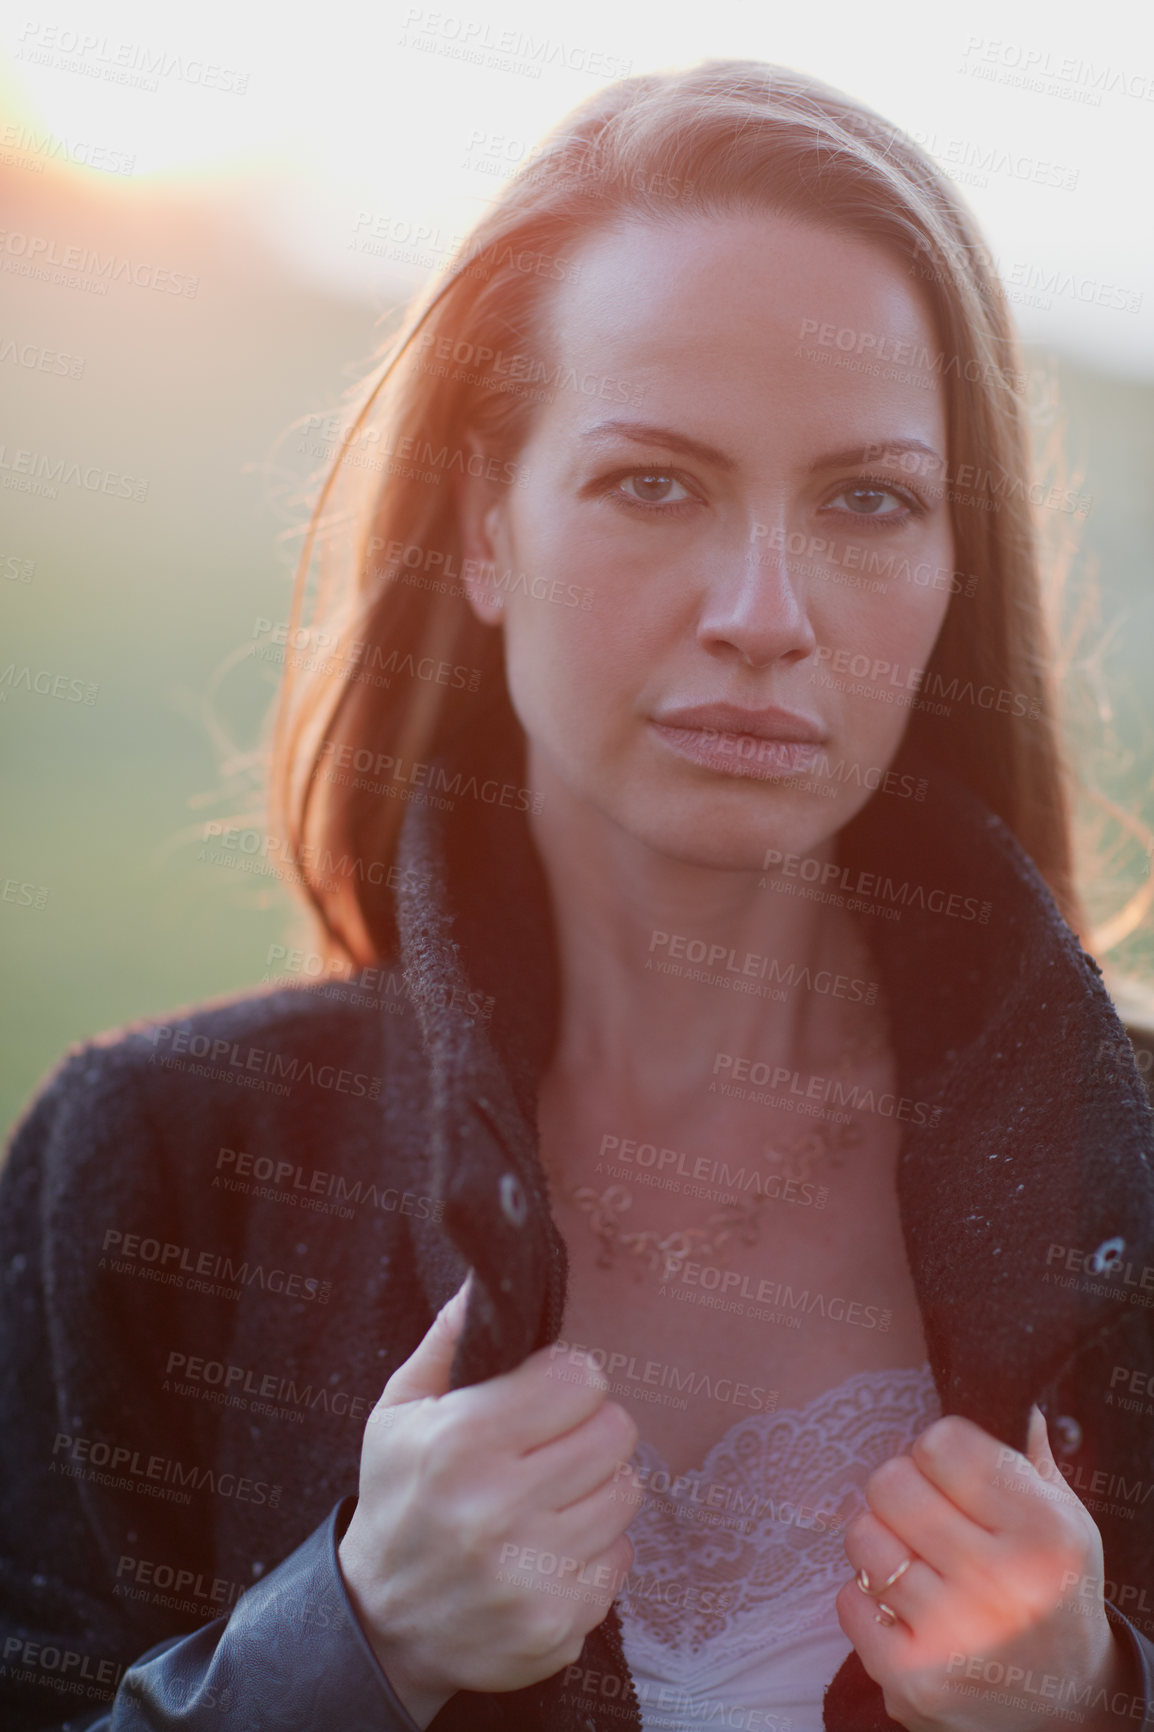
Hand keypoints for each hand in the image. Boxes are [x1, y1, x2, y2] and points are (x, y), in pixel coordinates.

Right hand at [338, 1274, 638, 1727]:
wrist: (382, 1627)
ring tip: (550, 1496)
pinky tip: (549, 1548)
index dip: (565, 1380)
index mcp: (460, 1443)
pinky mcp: (560, 1623)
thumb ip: (449, 1343)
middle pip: (615, 1432)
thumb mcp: (398, 1414)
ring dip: (595, 1488)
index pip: (579, 1379)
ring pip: (626, 1492)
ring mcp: (533, 1572)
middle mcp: (499, 1508)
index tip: (544, 1394)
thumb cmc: (397, 1503)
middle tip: (552, 1445)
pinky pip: (620, 1557)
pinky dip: (594, 1549)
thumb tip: (484, 1280)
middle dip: (587, 1430)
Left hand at [836, 1406, 1134, 1729]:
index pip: (942, 1443)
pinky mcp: (911, 1676)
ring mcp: (952, 1634)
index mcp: (1044, 1534)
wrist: (1065, 1708)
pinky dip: (865, 1597)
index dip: (935, 1451)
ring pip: (862, 1538)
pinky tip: (902, 1607)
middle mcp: (1000, 1584)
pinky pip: (846, 1599)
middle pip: (890, 1483)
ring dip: (880, 1543)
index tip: (947, 1472)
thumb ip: (1033, 1463)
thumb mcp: (1067, 1525)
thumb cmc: (1055, 1596)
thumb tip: (1017, 1402)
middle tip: (923, 1514)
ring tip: (915, 1561)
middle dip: (900, 1489)